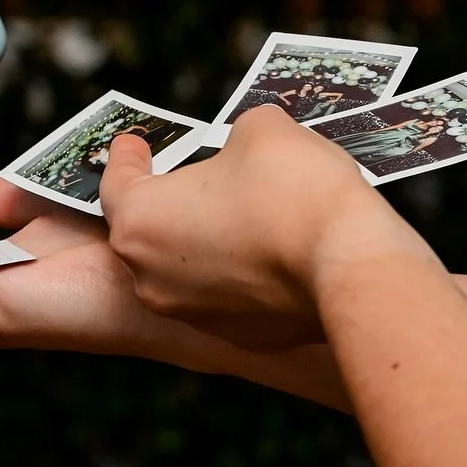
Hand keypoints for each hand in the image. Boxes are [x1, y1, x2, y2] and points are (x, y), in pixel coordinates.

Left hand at [98, 103, 436, 351]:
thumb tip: (247, 143)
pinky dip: (240, 275)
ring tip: (241, 213)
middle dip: (168, 201)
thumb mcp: (261, 129)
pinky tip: (270, 252)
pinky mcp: (239, 338)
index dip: (126, 158)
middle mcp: (152, 277)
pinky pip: (228, 298)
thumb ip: (237, 133)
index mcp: (140, 221)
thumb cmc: (294, 192)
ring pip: (185, 269)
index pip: (116, 184)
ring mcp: (194, 314)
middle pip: (147, 231)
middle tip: (193, 175)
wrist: (350, 266)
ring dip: (203, 241)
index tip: (133, 145)